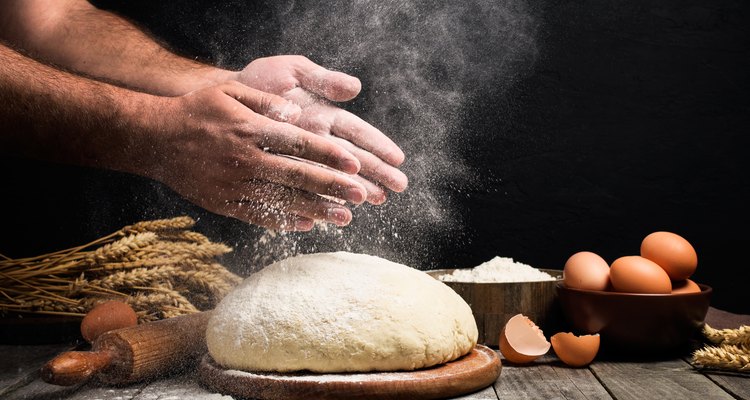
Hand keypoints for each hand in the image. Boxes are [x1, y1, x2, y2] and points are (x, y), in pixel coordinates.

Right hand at [142, 81, 366, 230]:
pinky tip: (308, 225)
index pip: (299, 144)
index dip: (329, 155)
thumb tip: (298, 114)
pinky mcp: (224, 204)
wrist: (154, 139)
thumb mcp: (230, 92)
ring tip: (345, 217)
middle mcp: (245, 161)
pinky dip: (284, 222)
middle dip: (332, 186)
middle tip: (362, 195)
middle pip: (297, 176)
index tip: (355, 163)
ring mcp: (234, 186)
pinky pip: (259, 216)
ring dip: (317, 210)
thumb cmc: (197, 110)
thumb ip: (266, 102)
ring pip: (283, 200)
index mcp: (250, 130)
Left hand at [235, 55, 407, 203]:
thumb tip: (354, 87)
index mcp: (324, 115)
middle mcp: (316, 140)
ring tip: (376, 200)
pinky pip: (304, 189)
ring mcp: (301, 159)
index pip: (357, 132)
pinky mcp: (282, 173)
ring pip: (332, 177)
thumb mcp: (290, 71)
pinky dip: (320, 200)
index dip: (378, 145)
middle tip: (397, 187)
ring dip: (355, 189)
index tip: (398, 158)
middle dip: (376, 172)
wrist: (219, 100)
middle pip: (352, 158)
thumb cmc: (258, 82)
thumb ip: (321, 79)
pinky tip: (336, 210)